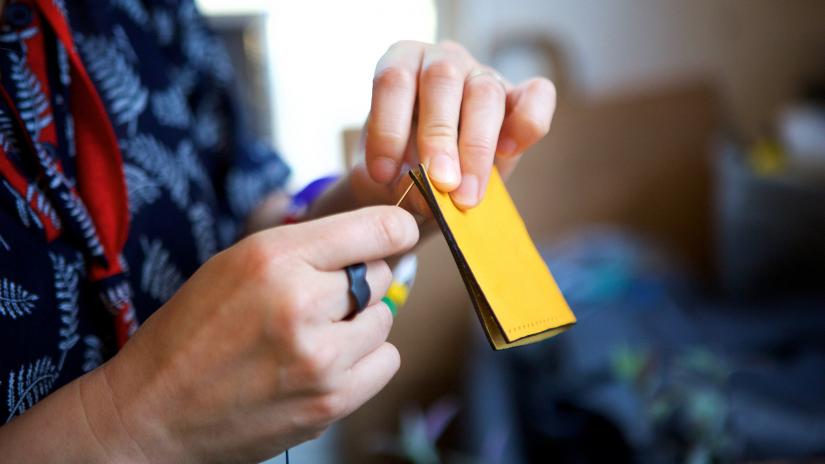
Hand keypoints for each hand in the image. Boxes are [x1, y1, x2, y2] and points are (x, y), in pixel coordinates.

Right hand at [80, 206, 418, 462]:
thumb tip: (379, 241)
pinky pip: (386, 362)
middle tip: (324, 299)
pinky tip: (328, 362)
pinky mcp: (329, 402)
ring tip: (316, 335)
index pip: (377, 228)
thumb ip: (307, 248)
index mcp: (274, 257)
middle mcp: (301, 303)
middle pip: (381, 275)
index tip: (399, 234)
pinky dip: (366, 360)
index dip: (396, 229)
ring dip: (360, 324)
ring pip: (384, 320)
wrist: (153, 411)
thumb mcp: (237, 262)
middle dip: (360, 282)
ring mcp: (319, 358)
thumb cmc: (193, 331)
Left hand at [351, 40, 555, 211]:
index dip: (388, 127)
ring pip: (485, 92)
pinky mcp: (519, 97)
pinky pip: (537, 95)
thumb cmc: (399, 173)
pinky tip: (509, 153)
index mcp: (401, 66)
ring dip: (477, 147)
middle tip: (440, 184)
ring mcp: (482, 75)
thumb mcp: (386, 183)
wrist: (430, 184)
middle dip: (439, 137)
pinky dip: (528, 122)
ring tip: (467, 194)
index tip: (383, 174)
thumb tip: (428, 195)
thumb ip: (399, 187)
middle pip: (443, 80)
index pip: (394, 81)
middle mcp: (442, 61)